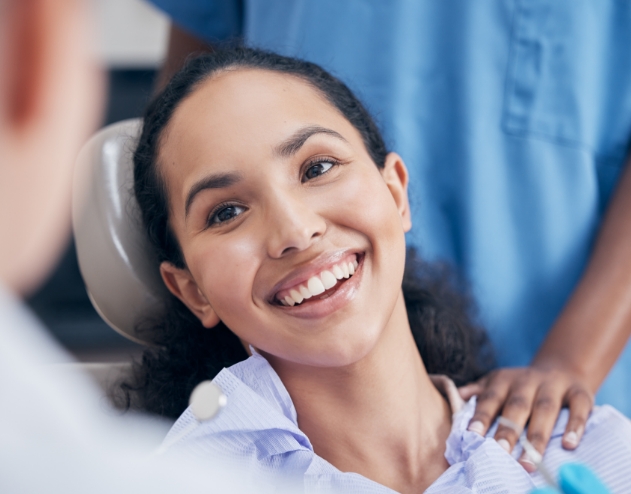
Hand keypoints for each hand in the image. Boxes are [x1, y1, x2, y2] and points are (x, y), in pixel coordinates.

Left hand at [458, 366, 593, 471]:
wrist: (561, 368)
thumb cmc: (521, 387)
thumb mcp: (497, 383)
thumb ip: (478, 392)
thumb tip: (456, 399)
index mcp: (504, 380)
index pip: (490, 398)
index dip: (481, 416)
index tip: (472, 436)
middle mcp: (528, 380)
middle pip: (517, 406)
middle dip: (508, 430)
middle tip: (500, 453)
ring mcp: (554, 385)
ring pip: (545, 410)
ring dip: (537, 437)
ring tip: (529, 463)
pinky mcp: (580, 392)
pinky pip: (578, 409)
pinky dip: (574, 427)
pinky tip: (568, 445)